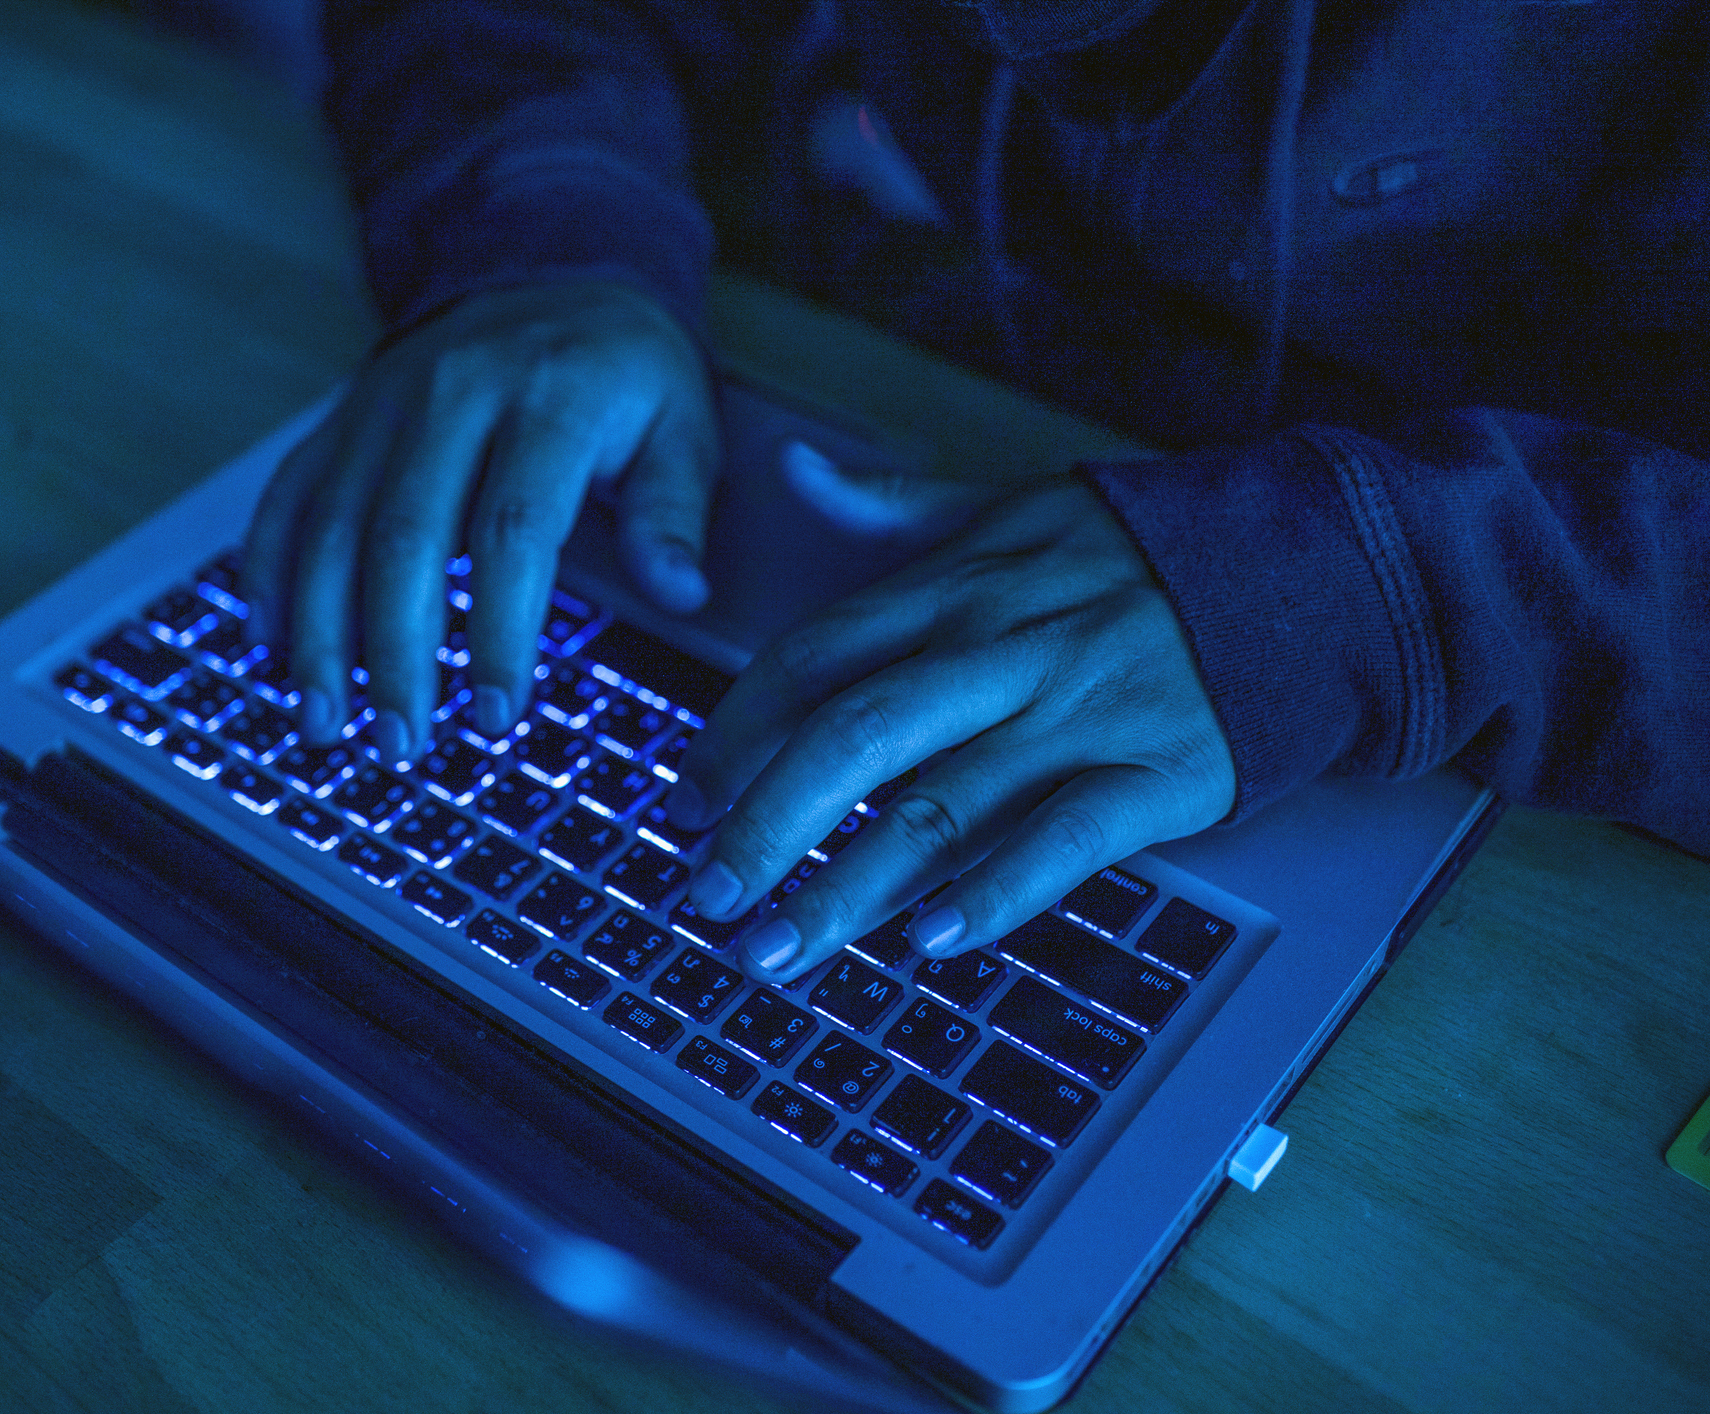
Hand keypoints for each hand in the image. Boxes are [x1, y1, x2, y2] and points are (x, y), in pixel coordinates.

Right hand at [240, 280, 718, 758]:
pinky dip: (270, 573)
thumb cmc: (624, 370)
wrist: (553, 266)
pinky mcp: (343, 418)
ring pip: (331, 526)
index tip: (497, 717)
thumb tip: (679, 592)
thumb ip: (675, 510)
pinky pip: (290, 496)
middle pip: (405, 538)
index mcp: (548, 400)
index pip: (514, 531)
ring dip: (319, 634)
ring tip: (325, 722)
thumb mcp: (681, 422)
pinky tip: (268, 646)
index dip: (499, 632)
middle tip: (399, 744)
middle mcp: (452, 396)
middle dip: (394, 654)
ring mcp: (384, 405)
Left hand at [665, 476, 1236, 980]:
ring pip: (938, 804)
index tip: (685, 801)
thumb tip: (796, 470)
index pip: (812, 659)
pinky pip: (1063, 838)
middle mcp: (1001, 647)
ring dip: (846, 888)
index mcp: (956, 585)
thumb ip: (893, 502)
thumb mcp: (1009, 503)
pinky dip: (995, 892)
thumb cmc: (1138, 553)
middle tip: (703, 897)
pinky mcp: (1159, 767)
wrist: (1309, 570)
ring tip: (779, 951)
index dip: (734, 735)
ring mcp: (1081, 708)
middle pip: (850, 736)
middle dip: (762, 826)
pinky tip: (930, 942)